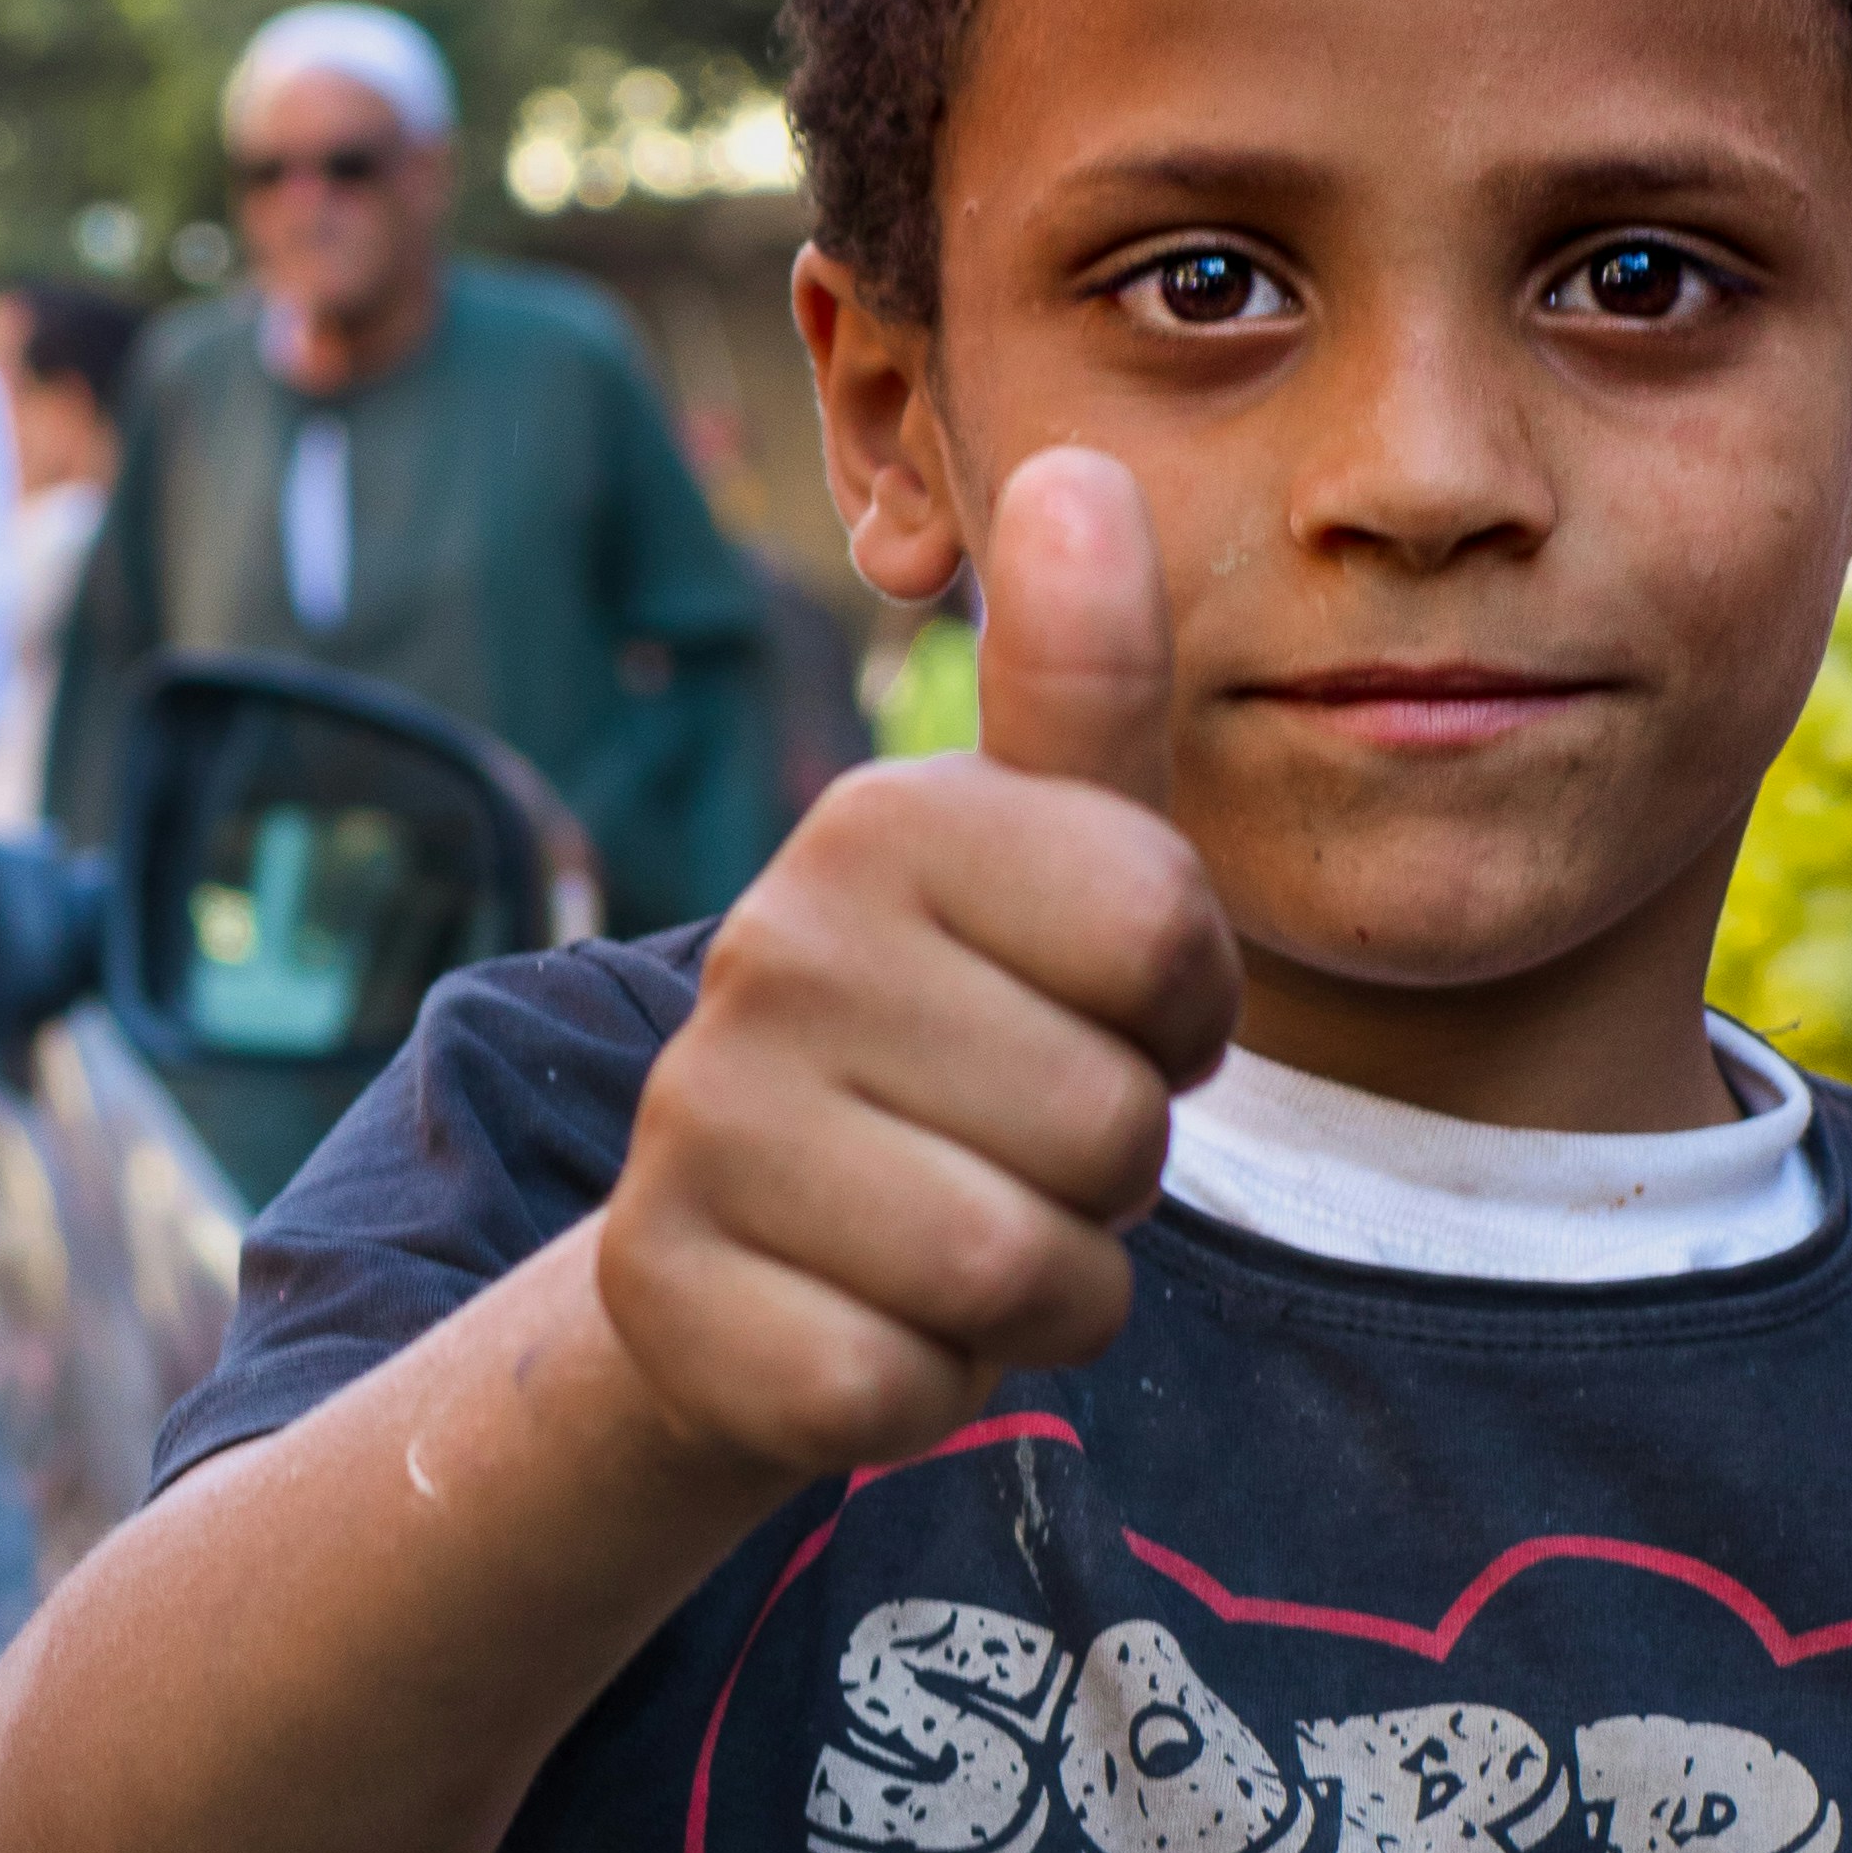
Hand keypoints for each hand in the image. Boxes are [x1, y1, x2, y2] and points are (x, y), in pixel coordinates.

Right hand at [595, 448, 1241, 1482]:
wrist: (749, 1231)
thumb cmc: (961, 1021)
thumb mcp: (1047, 853)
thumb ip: (1082, 679)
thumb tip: (1078, 462)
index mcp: (885, 823)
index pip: (1175, 944)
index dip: (1179, 1018)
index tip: (1096, 1009)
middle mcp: (773, 947)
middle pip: (1115, 1127)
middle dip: (1109, 1174)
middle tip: (1010, 1138)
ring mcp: (705, 1126)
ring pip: (1024, 1271)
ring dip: (1038, 1293)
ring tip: (957, 1227)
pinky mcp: (671, 1303)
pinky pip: (906, 1390)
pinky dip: (925, 1387)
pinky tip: (869, 1316)